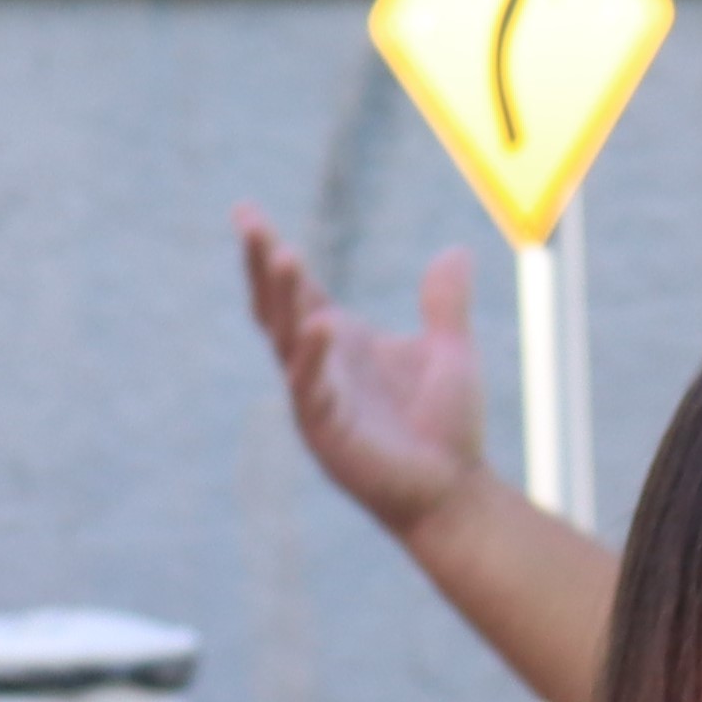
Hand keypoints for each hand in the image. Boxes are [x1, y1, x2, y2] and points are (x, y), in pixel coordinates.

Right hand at [235, 211, 490, 534]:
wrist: (455, 492)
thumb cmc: (445, 427)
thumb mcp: (450, 351)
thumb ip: (445, 303)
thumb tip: (456, 250)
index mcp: (339, 343)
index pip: (297, 289)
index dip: (271, 252)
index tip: (245, 209)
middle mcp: (319, 366)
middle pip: (277, 306)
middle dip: (260, 264)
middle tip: (247, 219)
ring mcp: (317, 399)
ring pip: (287, 340)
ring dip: (282, 297)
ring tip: (281, 252)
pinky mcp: (328, 432)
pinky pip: (312, 388)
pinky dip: (314, 354)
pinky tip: (321, 322)